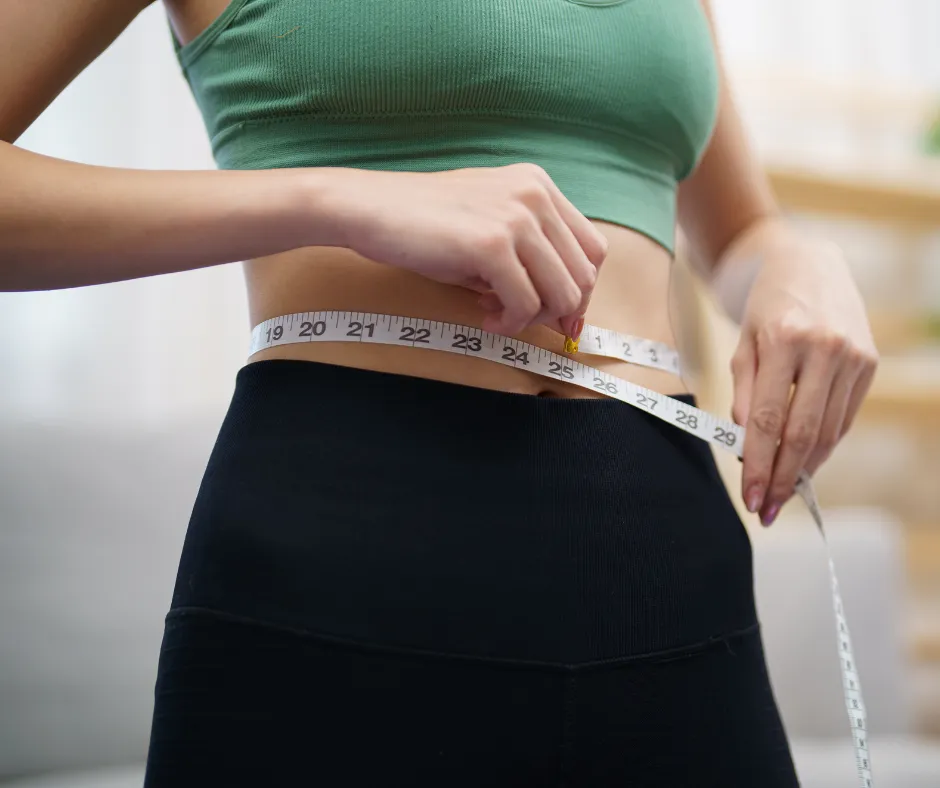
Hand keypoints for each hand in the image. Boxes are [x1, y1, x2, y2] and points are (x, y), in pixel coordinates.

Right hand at [326, 163, 607, 337]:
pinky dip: (509, 323)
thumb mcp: (488, 228)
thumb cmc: (424, 224)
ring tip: (496, 316)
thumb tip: (567, 316)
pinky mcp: (492, 245)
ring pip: (563, 295)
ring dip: (533, 319)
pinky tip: (485, 318)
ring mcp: (516, 217)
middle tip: (517, 318)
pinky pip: (526, 304)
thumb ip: (529, 259)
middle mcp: (536, 195)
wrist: (371, 209)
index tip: (559, 318)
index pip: (593, 249)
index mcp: (539, 186)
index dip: (582, 292)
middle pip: (584, 276)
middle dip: (556, 311)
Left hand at [718, 220, 878, 525]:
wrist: (806, 263)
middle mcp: (825, 348)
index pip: (768, 419)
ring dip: (805, 468)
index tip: (751, 497)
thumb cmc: (764, 308)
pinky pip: (844, 417)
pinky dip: (824, 445)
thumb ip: (743, 393)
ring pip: (828, 430)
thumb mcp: (742, 344)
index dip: (759, 464)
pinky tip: (805, 464)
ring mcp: (853, 356)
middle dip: (783, 477)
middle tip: (766, 509)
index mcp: (785, 340)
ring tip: (783, 493)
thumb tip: (746, 443)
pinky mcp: (870, 363)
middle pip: (802, 432)